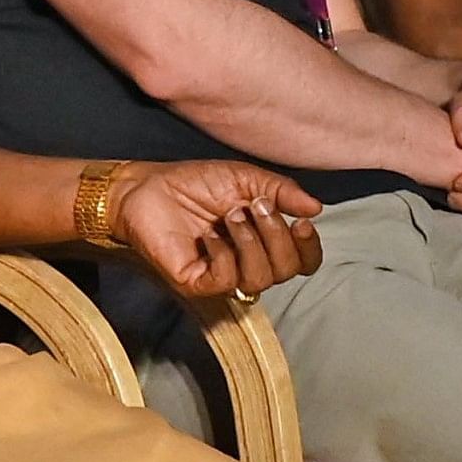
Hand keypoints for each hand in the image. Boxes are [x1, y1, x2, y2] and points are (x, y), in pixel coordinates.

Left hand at [108, 160, 324, 302]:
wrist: (145, 187)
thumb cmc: (193, 183)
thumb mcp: (245, 179)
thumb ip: (281, 191)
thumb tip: (316, 208)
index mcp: (263, 242)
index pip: (302, 262)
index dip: (308, 248)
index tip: (301, 222)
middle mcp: (247, 263)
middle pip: (286, 271)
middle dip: (277, 236)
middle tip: (256, 207)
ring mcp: (221, 276)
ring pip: (260, 280)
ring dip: (251, 243)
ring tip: (231, 215)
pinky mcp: (195, 282)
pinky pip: (226, 281)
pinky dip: (225, 256)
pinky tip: (211, 236)